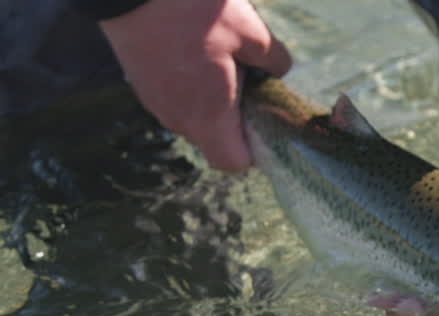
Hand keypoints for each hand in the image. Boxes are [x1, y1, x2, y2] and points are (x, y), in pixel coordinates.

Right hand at [100, 0, 291, 170]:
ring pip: (194, 118)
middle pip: (215, 139)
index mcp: (208, 115)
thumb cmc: (193, 10)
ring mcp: (155, 102)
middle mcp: (178, 117)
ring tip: (222, 61)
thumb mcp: (250, 31)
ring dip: (213, 101)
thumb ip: (273, 59)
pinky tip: (197, 52)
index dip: (254, 150)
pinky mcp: (141, 83)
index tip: (265, 118)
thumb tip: (280, 70)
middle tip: (249, 80)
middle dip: (236, 119)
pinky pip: (175, 99)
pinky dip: (191, 87)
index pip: (232, 161)